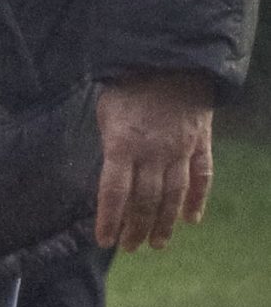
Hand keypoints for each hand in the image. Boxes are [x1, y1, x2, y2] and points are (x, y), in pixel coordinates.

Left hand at [94, 71, 214, 251]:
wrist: (172, 58)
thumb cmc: (130, 85)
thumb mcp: (106, 112)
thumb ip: (108, 145)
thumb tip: (108, 178)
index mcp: (123, 144)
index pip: (114, 192)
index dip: (109, 219)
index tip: (103, 240)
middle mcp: (153, 152)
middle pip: (144, 200)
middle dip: (136, 228)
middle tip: (128, 247)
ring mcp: (180, 149)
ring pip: (173, 195)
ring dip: (164, 223)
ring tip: (156, 244)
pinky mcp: (200, 142)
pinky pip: (202, 176)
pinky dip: (197, 199)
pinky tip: (191, 219)